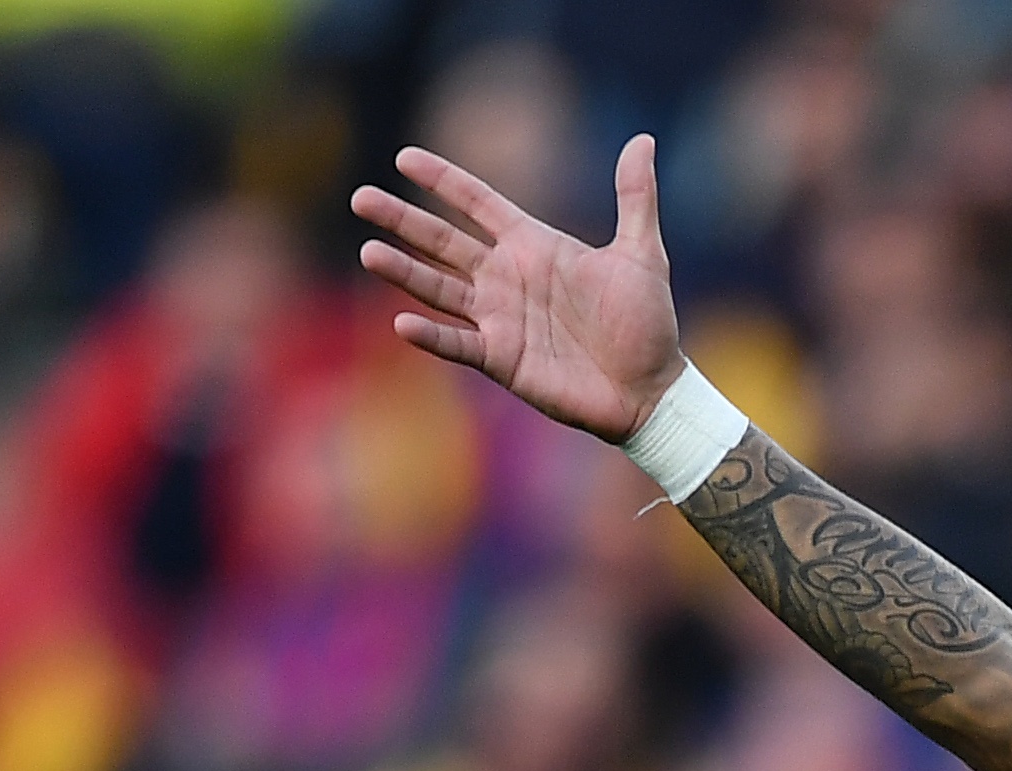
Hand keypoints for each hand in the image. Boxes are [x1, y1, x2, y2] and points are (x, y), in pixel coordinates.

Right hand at [353, 134, 683, 443]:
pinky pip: (459, 344)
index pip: (477, 203)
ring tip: (368, 253)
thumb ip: (635, 197)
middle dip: (402, 220)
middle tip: (360, 197)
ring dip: (404, 272)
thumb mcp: (642, 253)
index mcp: (533, 246)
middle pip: (442, 242)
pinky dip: (432, 335)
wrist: (651, 390)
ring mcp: (500, 319)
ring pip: (440, 289)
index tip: (405, 157)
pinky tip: (401, 322)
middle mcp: (507, 278)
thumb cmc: (647, 323)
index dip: (443, 181)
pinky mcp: (503, 360)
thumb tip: (644, 140)